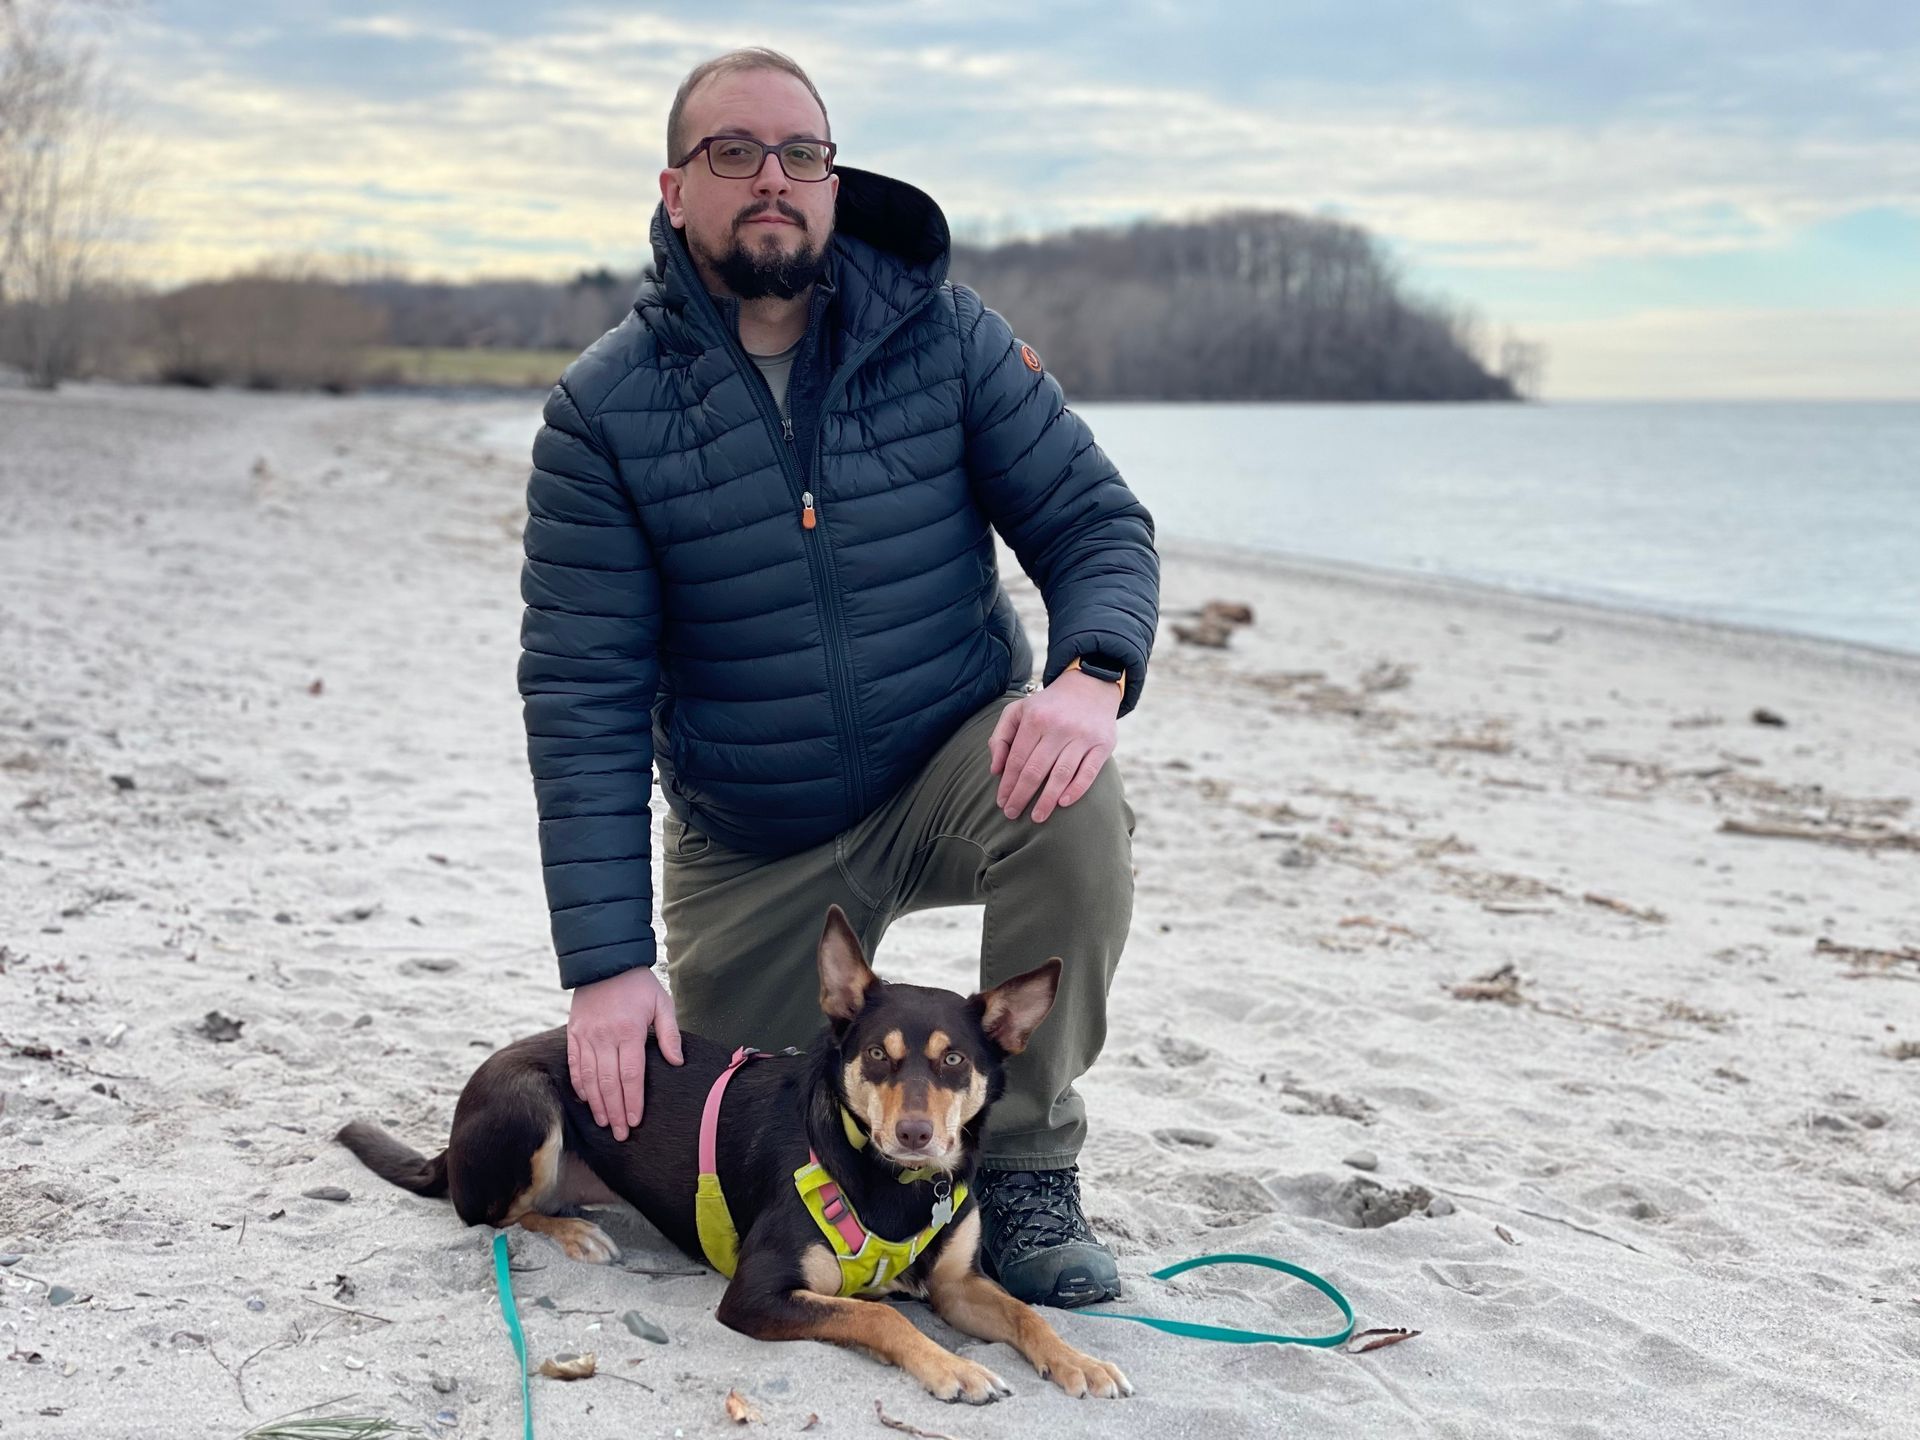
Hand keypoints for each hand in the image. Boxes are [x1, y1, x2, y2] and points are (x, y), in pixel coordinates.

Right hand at [567, 965, 683, 1139]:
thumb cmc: (638, 983)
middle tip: (620, 1134)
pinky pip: (574, 1065)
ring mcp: (585, 1036)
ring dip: (597, 1104)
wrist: (604, 961)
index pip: (630, 1075)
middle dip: (614, 1112)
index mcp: (628, 1031)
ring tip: (604, 1123)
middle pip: (608, 1083)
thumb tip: (677, 1062)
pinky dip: (580, 1085)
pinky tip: (586, 1100)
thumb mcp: (662, 1002)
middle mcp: (604, 1036)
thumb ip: (669, 1034)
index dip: (632, 1101)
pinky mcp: (573, 1033)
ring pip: (589, 1078)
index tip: (634, 1121)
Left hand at [988, 670, 1121, 822]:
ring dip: (1047, 800)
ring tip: (1036, 817)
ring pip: (1061, 774)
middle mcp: (1058, 727)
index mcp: (1035, 718)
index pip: (1017, 759)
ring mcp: (1083, 736)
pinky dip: (1076, 789)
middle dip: (1021, 796)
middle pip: (1035, 770)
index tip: (1001, 802)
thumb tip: (995, 770)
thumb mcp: (1018, 710)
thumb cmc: (1048, 705)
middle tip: (1012, 814)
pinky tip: (1063, 803)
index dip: (1007, 784)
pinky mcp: (1103, 744)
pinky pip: (1088, 772)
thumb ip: (1000, 737)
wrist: (1090, 685)